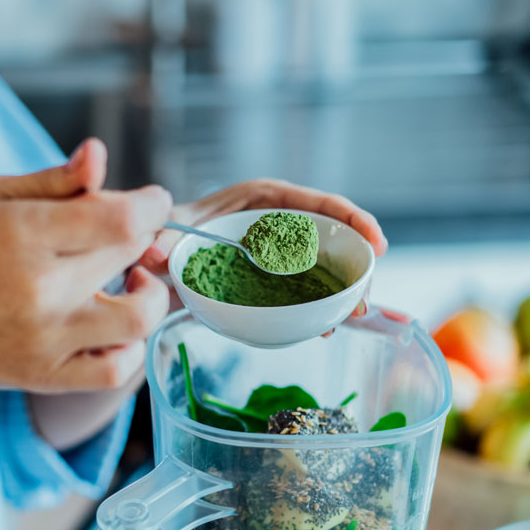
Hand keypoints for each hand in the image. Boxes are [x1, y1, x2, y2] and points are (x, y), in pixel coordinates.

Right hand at [0, 139, 171, 394]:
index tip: (149, 200)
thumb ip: (53, 180)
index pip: (121, 217)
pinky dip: (131, 347)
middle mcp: (41, 289)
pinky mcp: (48, 376)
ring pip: (139, 319)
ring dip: (150, 293)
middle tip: (121, 233)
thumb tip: (99, 153)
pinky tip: (114, 324)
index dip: (151, 204)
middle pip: (130, 254)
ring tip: (131, 280)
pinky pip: (116, 371)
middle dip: (142, 236)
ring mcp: (48, 338)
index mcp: (24, 234)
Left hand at [137, 179, 385, 316]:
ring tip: (349, 317)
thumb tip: (152, 252)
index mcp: (261, 199)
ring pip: (323, 266)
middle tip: (363, 300)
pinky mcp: (275, 279)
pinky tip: (323, 330)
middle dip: (356, 262)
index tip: (377, 243)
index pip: (316, 203)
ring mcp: (279, 253)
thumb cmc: (166, 234)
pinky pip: (304, 290)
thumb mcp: (164, 234)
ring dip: (342, 290)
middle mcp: (277, 222)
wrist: (156, 262)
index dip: (352, 218)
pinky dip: (317, 308)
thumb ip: (159, 241)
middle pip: (330, 235)